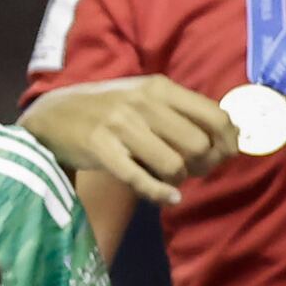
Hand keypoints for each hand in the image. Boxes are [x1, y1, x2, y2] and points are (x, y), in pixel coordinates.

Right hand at [23, 76, 240, 212]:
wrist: (53, 116)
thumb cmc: (108, 109)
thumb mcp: (145, 97)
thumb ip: (182, 110)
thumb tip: (231, 134)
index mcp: (159, 87)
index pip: (214, 116)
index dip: (228, 141)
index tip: (225, 155)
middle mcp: (143, 104)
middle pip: (199, 144)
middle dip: (204, 164)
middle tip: (195, 170)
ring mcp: (121, 127)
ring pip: (174, 165)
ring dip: (179, 179)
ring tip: (172, 178)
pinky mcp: (102, 151)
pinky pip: (142, 180)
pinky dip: (161, 193)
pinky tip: (168, 197)